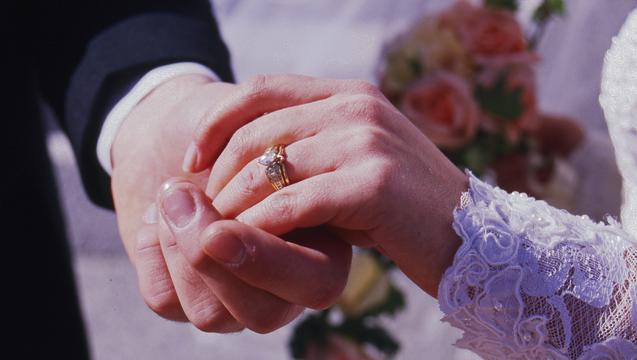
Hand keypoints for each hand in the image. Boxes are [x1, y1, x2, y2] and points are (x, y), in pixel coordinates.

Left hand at [111, 75, 350, 331]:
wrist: (174, 129)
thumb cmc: (228, 125)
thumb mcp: (263, 128)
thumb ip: (270, 160)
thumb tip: (237, 220)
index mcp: (321, 248)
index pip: (316, 283)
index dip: (266, 260)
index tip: (220, 224)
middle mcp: (279, 281)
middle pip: (262, 313)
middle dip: (211, 260)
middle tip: (182, 197)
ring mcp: (233, 293)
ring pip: (210, 315)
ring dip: (179, 247)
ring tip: (171, 193)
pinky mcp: (184, 296)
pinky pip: (165, 301)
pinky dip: (151, 252)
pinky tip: (156, 218)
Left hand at [183, 74, 468, 295]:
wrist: (467, 236)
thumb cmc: (402, 206)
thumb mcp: (356, 160)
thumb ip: (313, 144)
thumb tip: (252, 156)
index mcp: (349, 94)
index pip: (262, 90)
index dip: (217, 123)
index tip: (191, 160)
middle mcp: (356, 107)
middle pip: (256, 130)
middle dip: (218, 172)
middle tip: (203, 207)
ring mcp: (366, 141)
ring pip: (268, 168)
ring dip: (234, 203)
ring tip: (221, 229)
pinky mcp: (373, 183)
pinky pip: (294, 202)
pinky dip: (264, 224)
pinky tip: (253, 240)